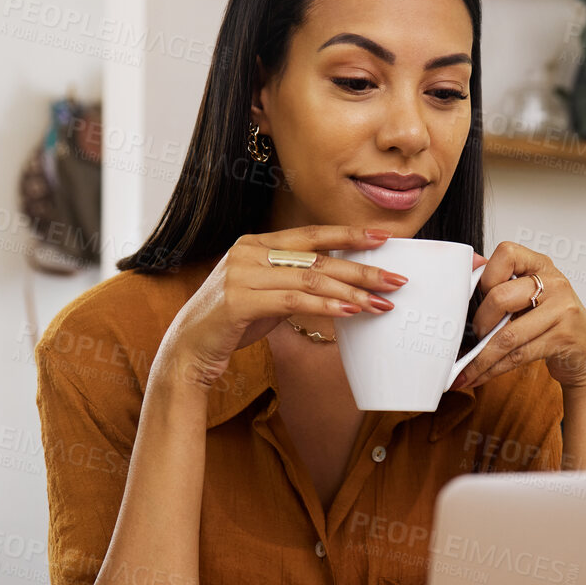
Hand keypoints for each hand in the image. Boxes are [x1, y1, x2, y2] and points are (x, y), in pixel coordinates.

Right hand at [156, 225, 407, 386]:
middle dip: (362, 268)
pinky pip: (293, 300)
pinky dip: (326, 305)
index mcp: (255, 244)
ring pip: (310, 278)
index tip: (384, 238)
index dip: (349, 234)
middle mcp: (247, 251)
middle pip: (318, 256)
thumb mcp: (266, 295)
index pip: (311, 234)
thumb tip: (341, 285)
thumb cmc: (231, 323)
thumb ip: (294, 283)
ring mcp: (241, 274)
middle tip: (397, 279)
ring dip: (352, 292)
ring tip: (382, 304)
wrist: (189, 350)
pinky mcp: (239, 300)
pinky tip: (350, 312)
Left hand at [450, 241, 585, 392]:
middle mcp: (555, 283)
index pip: (506, 254)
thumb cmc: (552, 322)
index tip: (478, 297)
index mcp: (542, 265)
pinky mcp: (563, 338)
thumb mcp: (532, 295)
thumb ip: (503, 282)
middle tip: (474, 337)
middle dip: (479, 323)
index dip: (485, 277)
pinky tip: (481, 375)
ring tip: (466, 369)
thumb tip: (470, 265)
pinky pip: (518, 354)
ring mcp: (562, 310)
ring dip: (481, 357)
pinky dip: (494, 369)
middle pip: (500, 297)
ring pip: (507, 335)